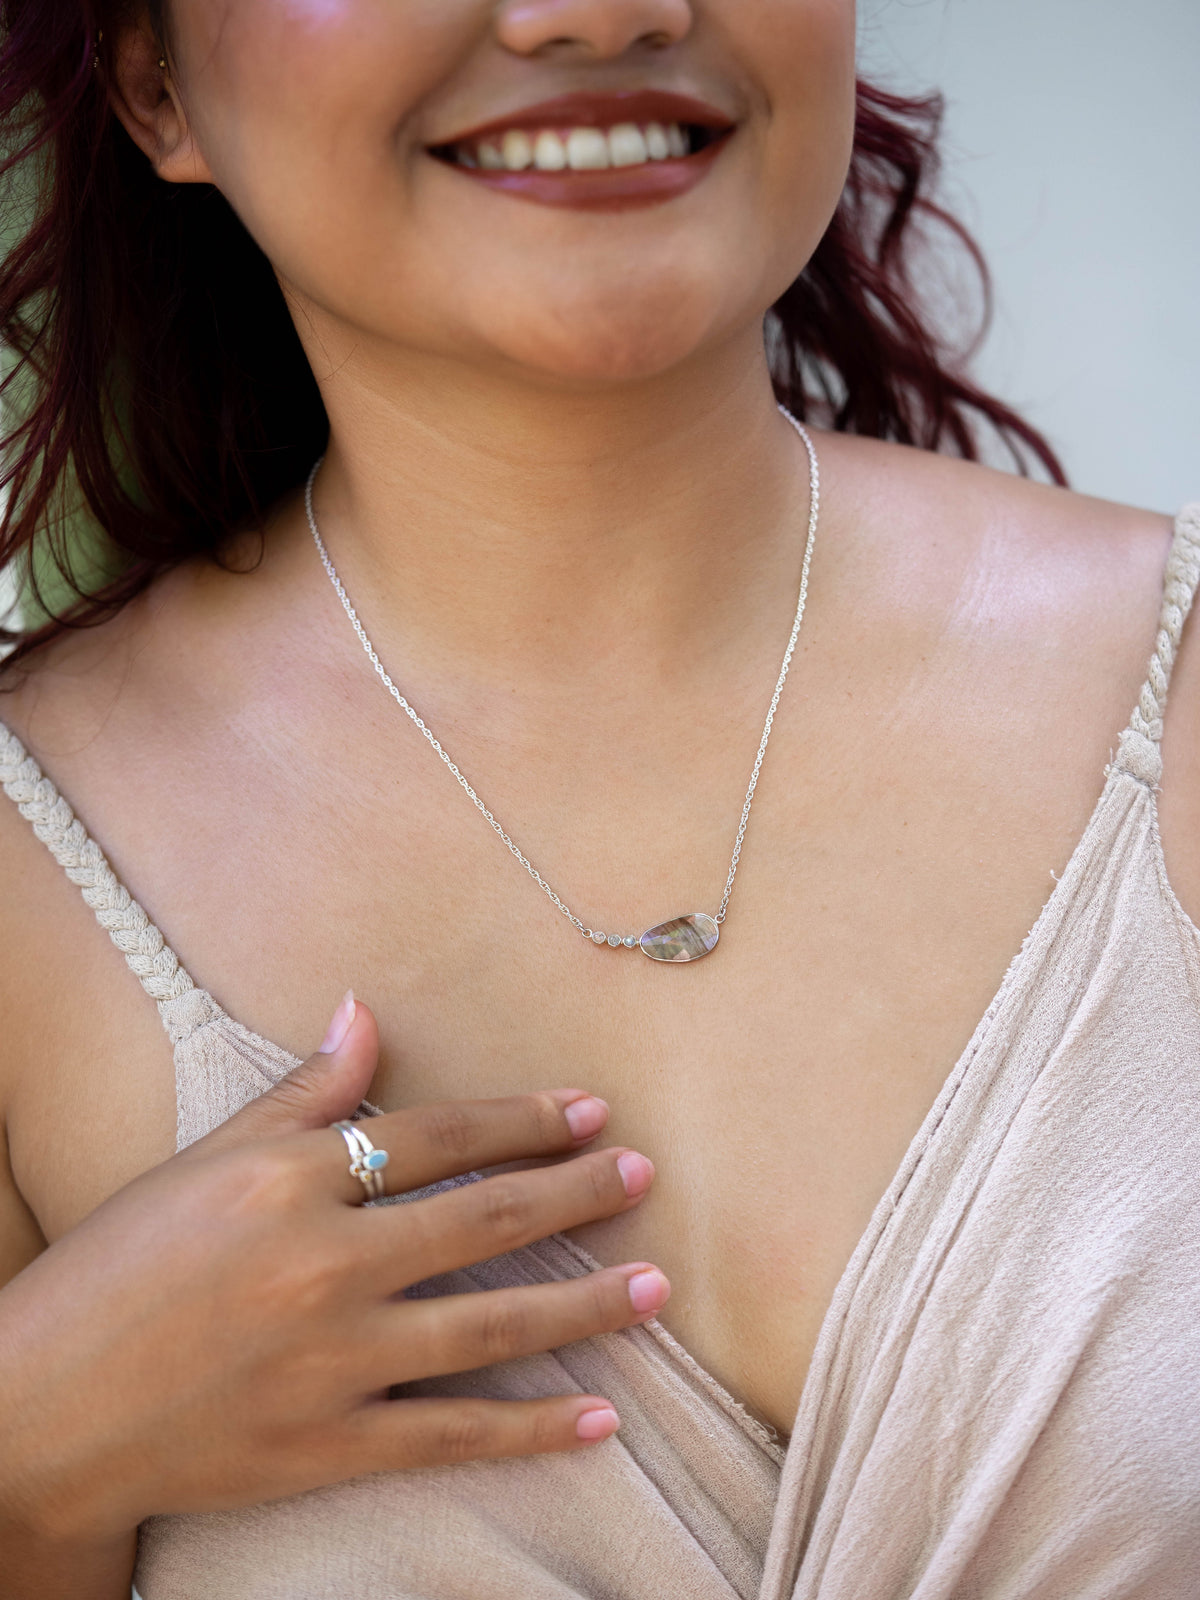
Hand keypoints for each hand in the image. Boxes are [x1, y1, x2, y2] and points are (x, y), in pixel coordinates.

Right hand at [0, 992, 667, 1549]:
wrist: (40, 1409)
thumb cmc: (116, 1270)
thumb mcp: (204, 1163)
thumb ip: (299, 1092)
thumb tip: (365, 1012)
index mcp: (291, 1181)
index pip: (438, 1136)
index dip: (523, 1120)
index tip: (589, 1111)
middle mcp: (324, 1264)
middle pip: (484, 1219)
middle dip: (576, 1193)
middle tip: (644, 1176)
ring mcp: (332, 1360)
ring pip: (491, 1324)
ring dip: (586, 1304)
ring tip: (658, 1287)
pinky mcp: (330, 1445)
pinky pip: (454, 1433)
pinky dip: (533, 1429)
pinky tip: (599, 1417)